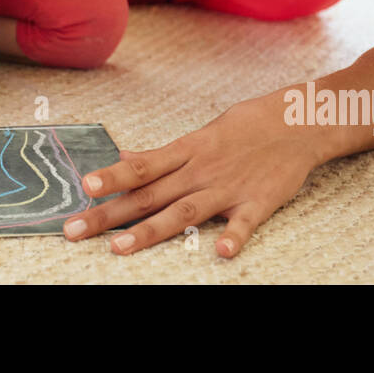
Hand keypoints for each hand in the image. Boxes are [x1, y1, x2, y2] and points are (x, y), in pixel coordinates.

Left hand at [62, 93, 321, 256]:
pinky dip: (233, 235)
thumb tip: (127, 157)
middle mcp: (200, 171)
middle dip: (110, 214)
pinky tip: (220, 251)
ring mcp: (228, 188)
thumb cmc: (248, 126)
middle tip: (74, 230)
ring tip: (121, 247)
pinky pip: (244, 222)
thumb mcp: (202, 134)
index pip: (141, 167)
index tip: (83, 187)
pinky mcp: (258, 202)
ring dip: (152, 230)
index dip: (111, 176)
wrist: (299, 121)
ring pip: (184, 212)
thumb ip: (165, 154)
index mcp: (187, 151)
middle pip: (149, 195)